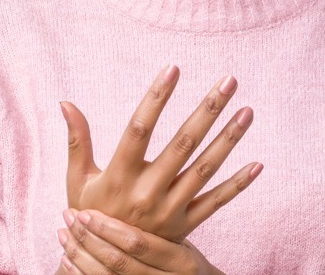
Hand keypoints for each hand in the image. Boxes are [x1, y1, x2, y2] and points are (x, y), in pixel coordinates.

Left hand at [57, 208, 222, 274]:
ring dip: (79, 255)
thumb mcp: (184, 232)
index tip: (84, 212)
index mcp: (177, 259)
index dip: (107, 229)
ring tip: (62, 233)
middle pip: (117, 261)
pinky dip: (80, 272)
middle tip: (69, 216)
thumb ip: (169, 205)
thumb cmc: (180, 253)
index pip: (137, 242)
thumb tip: (146, 162)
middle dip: (88, 240)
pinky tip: (66, 258)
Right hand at [60, 65, 261, 240]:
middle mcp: (146, 191)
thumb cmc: (90, 213)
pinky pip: (216, 202)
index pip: (139, 129)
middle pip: (182, 144)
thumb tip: (66, 102)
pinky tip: (258, 164)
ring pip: (204, 169)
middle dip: (208, 110)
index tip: (173, 68)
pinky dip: (238, 185)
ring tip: (248, 111)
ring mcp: (169, 209)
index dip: (156, 98)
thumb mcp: (78, 179)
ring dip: (228, 139)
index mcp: (119, 175)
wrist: (105, 266)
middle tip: (229, 80)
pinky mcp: (185, 225)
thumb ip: (77, 140)